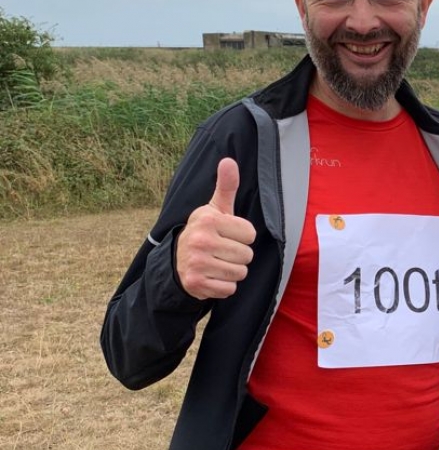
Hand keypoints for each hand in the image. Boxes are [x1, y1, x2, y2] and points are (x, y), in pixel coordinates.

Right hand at [176, 158, 255, 299]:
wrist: (177, 261)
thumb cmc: (205, 232)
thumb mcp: (214, 209)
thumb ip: (226, 187)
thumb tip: (229, 161)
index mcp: (208, 220)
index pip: (250, 234)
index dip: (243, 236)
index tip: (228, 235)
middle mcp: (200, 240)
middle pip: (247, 255)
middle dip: (239, 255)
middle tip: (222, 251)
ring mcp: (196, 263)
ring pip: (240, 273)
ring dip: (233, 271)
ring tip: (218, 263)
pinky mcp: (196, 283)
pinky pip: (229, 289)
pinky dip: (224, 286)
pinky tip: (212, 276)